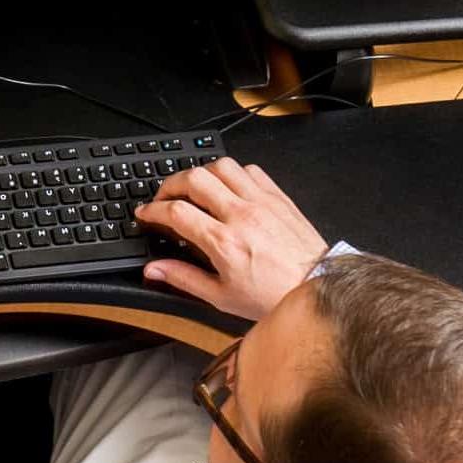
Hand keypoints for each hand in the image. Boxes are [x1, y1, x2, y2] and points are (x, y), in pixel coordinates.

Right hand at [134, 159, 328, 321]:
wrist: (315, 287)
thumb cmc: (272, 295)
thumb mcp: (221, 296)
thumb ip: (183, 278)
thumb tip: (154, 270)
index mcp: (224, 242)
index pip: (176, 212)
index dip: (153, 210)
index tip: (146, 214)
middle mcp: (241, 215)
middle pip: (194, 179)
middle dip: (170, 184)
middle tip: (164, 197)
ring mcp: (261, 202)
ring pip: (222, 166)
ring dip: (201, 172)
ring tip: (194, 187)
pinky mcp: (278, 197)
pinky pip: (250, 170)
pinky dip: (232, 173)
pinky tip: (227, 186)